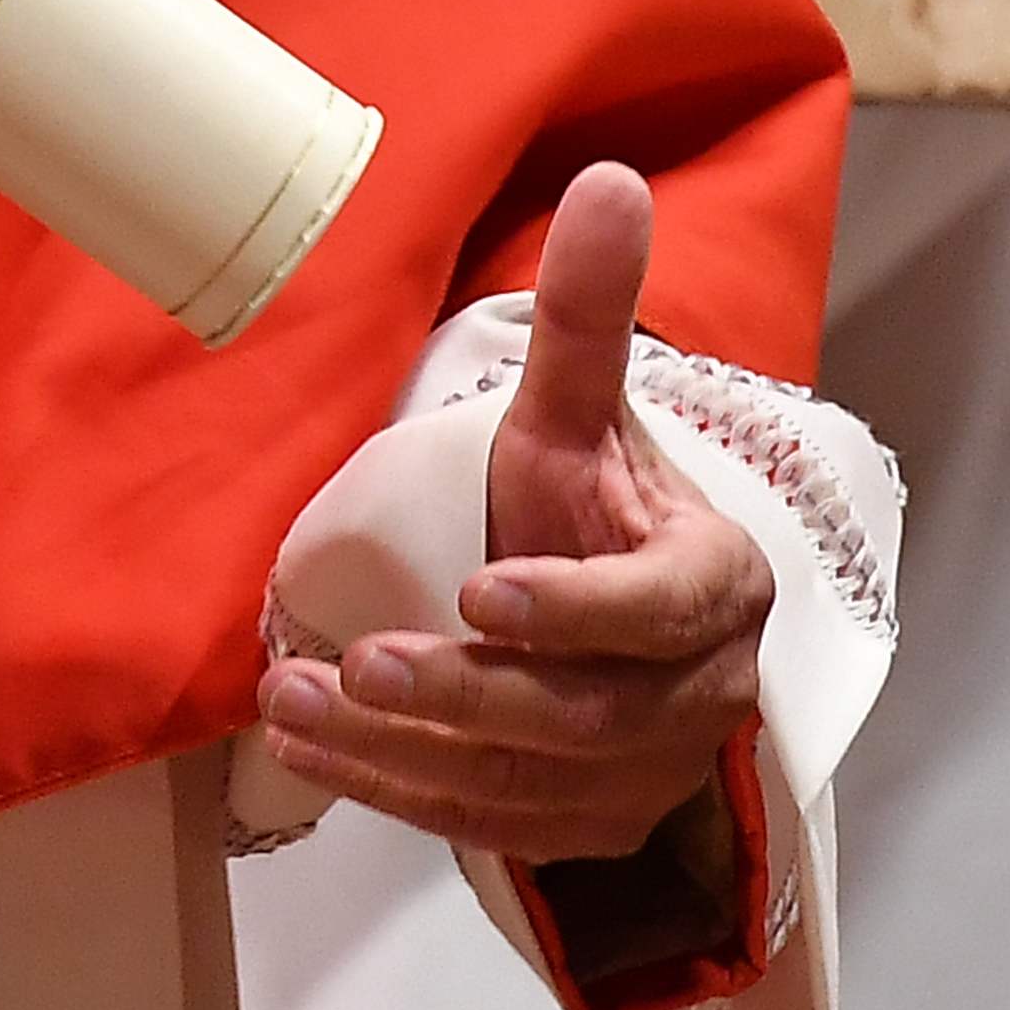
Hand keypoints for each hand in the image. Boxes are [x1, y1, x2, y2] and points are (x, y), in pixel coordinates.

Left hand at [258, 163, 772, 865]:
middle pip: (586, 717)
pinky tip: (312, 749)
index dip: (577, 611)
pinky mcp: (582, 830)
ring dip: (403, 751)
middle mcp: (694, 695)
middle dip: (468, 695)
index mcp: (713, 587)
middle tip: (362, 664)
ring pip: (526, 782)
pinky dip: (396, 794)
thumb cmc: (593, 513)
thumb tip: (610, 179)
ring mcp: (642, 776)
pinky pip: (488, 826)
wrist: (609, 629)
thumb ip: (591, 315)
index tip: (482, 591)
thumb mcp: (582, 417)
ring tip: (297, 700)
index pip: (660, 613)